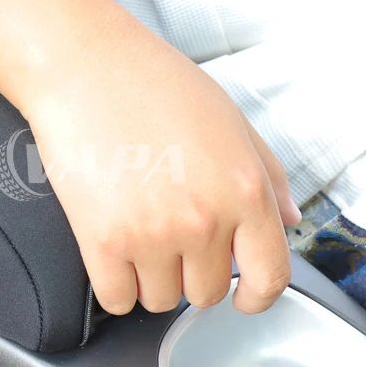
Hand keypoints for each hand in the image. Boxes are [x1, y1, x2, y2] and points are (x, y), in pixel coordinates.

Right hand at [24, 9, 300, 315]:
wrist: (82, 65)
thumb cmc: (148, 81)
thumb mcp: (228, 118)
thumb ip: (267, 173)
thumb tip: (283, 219)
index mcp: (243, 189)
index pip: (270, 277)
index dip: (256, 296)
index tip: (243, 297)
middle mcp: (203, 219)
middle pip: (206, 293)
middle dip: (190, 272)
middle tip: (169, 237)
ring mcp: (152, 233)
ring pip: (160, 300)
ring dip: (150, 278)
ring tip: (135, 236)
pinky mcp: (102, 239)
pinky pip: (117, 299)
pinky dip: (115, 285)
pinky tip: (111, 255)